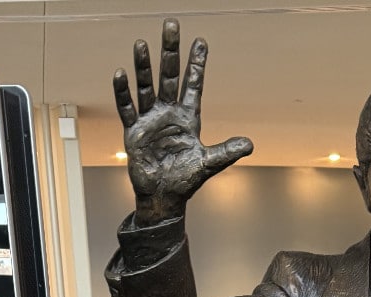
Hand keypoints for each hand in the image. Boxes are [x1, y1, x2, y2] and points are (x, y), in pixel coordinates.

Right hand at [113, 18, 252, 224]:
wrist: (163, 197)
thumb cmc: (185, 180)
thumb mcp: (208, 164)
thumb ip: (226, 151)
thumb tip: (250, 144)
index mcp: (188, 118)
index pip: (193, 85)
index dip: (196, 64)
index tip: (201, 41)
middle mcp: (168, 114)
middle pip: (169, 76)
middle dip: (170, 52)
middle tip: (171, 25)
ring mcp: (150, 120)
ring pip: (146, 87)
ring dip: (144, 66)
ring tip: (142, 44)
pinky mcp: (134, 132)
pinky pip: (128, 108)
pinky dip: (123, 93)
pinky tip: (121, 73)